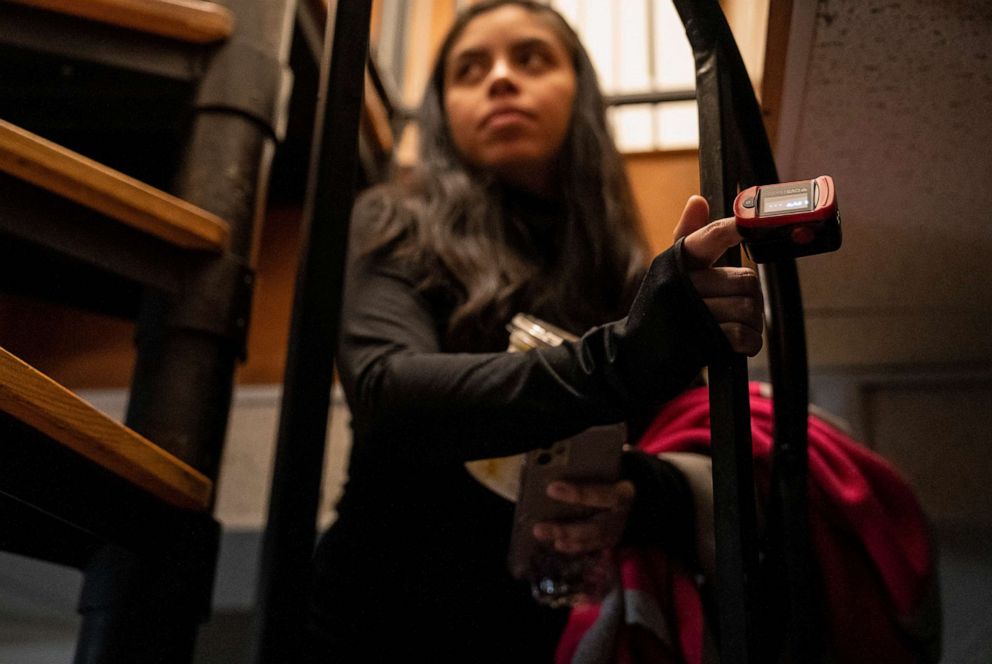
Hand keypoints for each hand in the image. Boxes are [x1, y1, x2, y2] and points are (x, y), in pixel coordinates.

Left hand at [532, 479, 634, 553]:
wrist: (640, 497)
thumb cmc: (618, 478)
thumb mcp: (612, 472)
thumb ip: (592, 474)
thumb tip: (559, 472)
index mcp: (623, 494)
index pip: (603, 495)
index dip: (579, 494)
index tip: (551, 488)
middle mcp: (621, 517)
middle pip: (594, 527)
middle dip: (566, 529)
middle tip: (539, 528)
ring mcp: (617, 532)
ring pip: (591, 540)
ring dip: (565, 539)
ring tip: (542, 535)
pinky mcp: (611, 540)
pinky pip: (591, 546)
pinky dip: (573, 546)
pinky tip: (556, 543)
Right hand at [674, 195, 763, 355]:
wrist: (632, 360)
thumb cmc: (658, 313)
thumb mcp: (667, 274)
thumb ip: (688, 238)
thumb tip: (698, 200)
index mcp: (673, 264)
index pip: (706, 238)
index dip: (730, 228)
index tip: (744, 224)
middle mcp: (680, 286)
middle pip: (744, 279)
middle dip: (748, 296)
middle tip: (735, 307)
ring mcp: (690, 316)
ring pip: (748, 308)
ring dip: (750, 323)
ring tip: (733, 328)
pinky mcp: (701, 343)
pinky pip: (745, 336)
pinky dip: (747, 343)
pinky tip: (734, 344)